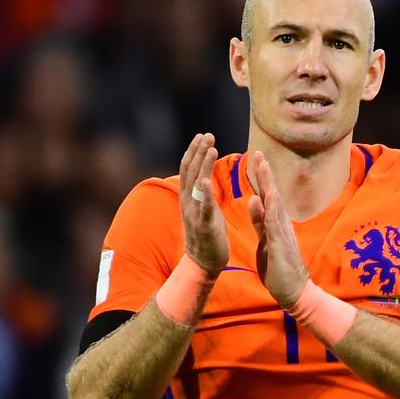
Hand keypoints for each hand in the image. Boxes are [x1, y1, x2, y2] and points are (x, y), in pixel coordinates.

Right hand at [179, 133, 227, 275]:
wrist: (203, 262)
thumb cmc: (206, 233)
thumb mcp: (202, 208)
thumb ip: (201, 192)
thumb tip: (203, 174)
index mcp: (189, 198)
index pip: (188, 169)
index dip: (194, 151)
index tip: (202, 136)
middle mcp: (188, 203)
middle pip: (191, 172)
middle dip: (198, 152)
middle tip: (207, 135)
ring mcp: (195, 214)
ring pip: (197, 185)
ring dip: (203, 165)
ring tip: (211, 148)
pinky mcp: (205, 226)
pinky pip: (204, 208)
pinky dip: (204, 194)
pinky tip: (207, 181)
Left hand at [247, 151, 308, 307]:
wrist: (293, 290)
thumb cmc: (279, 267)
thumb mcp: (265, 239)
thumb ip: (259, 221)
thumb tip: (253, 199)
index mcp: (274, 222)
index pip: (265, 196)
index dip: (259, 178)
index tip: (254, 159)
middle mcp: (280, 223)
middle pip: (271, 193)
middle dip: (264, 173)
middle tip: (258, 153)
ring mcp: (282, 232)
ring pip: (274, 203)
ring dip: (269, 184)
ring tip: (263, 166)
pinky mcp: (281, 243)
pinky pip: (275, 223)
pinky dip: (271, 208)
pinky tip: (268, 195)